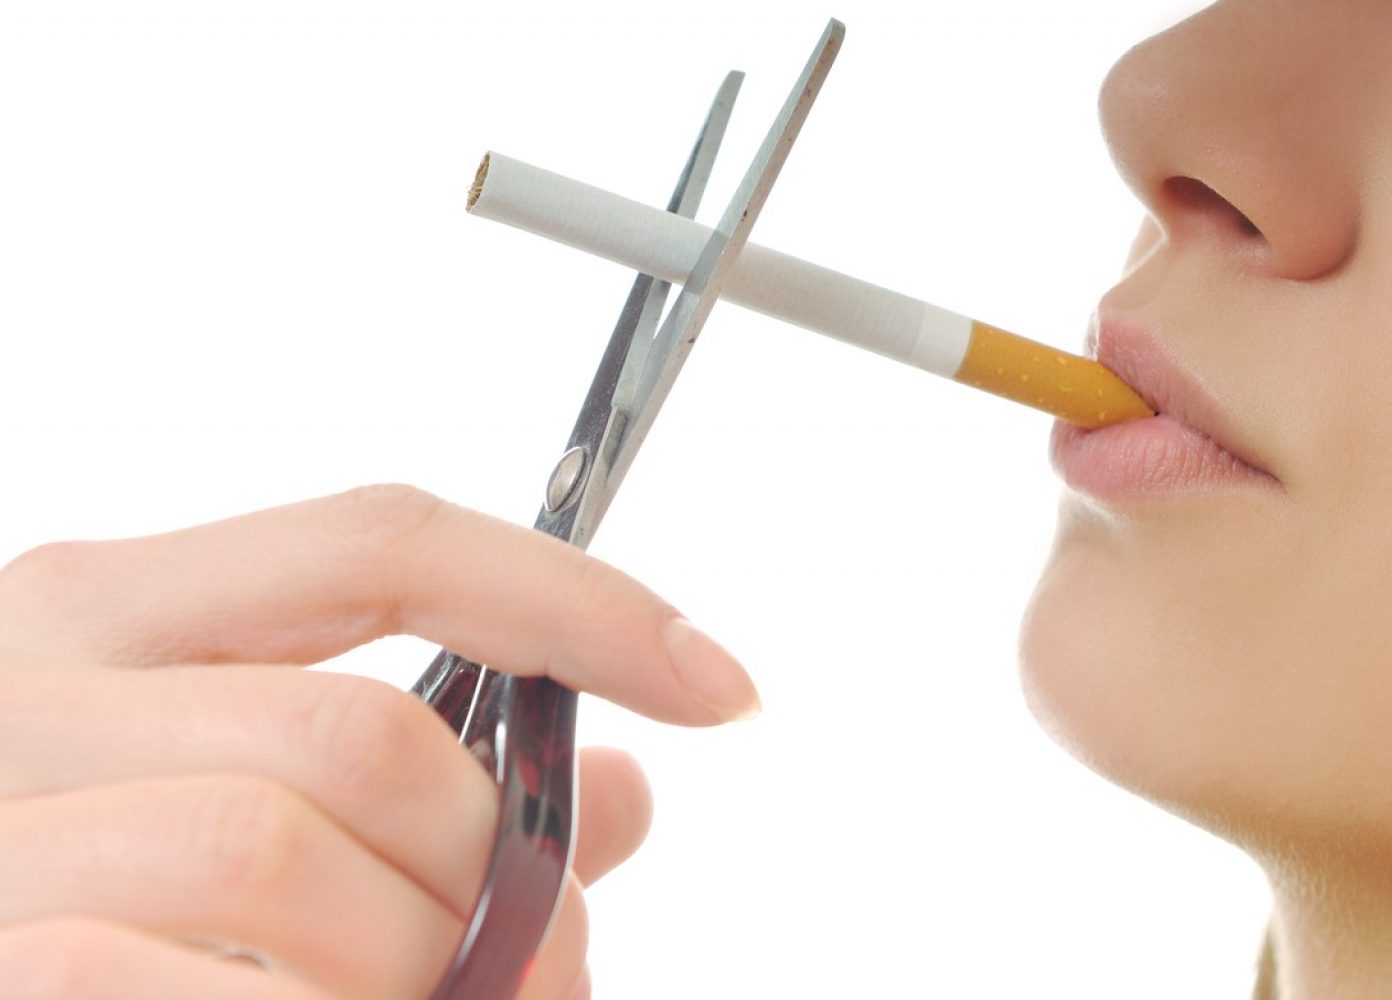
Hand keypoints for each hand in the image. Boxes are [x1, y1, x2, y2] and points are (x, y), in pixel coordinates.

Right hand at [0, 485, 758, 998]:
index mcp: (98, 610)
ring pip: (276, 852)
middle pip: (361, 733)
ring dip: (412, 958)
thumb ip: (416, 783)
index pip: (388, 539)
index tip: (718, 680)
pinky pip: (167, 978)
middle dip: (495, 860)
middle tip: (540, 945)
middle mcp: (24, 688)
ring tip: (437, 999)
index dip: (575, 600)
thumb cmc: (62, 882)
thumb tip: (619, 802)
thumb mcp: (221, 785)